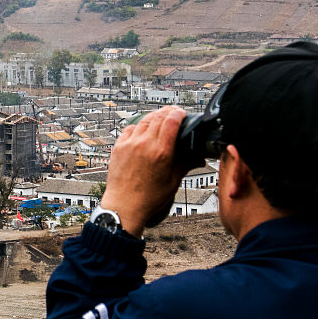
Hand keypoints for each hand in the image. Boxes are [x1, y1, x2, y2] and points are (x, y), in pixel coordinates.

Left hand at [101, 106, 188, 236]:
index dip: (178, 113)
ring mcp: (129, 144)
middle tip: (173, 113)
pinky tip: (142, 130)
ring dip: (153, 117)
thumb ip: (186, 165)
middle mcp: (144, 144)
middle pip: (157, 117)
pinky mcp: (118, 147)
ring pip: (143, 120)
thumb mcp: (172, 181)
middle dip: (167, 112)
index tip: (182, 113)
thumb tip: (199, 158)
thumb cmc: (148, 198)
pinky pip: (129, 129)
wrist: (123, 206)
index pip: (171, 121)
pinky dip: (138, 126)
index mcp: (161, 152)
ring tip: (159, 118)